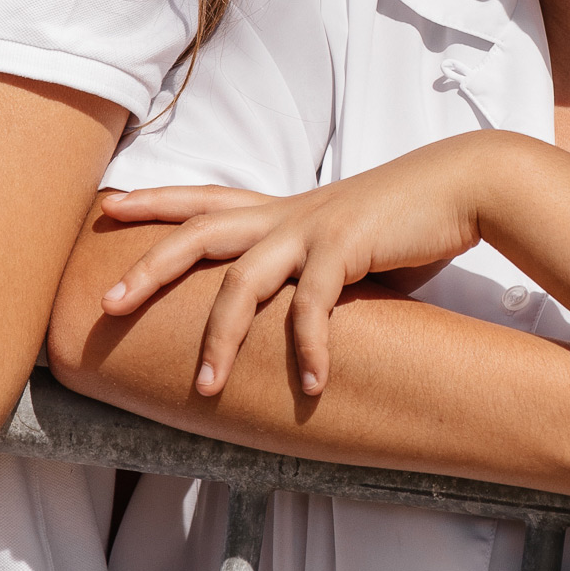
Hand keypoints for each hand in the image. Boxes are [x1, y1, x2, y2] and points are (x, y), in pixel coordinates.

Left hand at [102, 138, 494, 394]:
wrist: (462, 184)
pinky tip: (311, 386)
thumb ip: (311, 272)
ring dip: (221, 338)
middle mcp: (286, 216)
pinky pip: (314, 305)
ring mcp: (312, 229)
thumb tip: (296, 312)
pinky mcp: (347, 247)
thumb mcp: (345, 243)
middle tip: (108, 303)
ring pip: (242, 281)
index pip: (203, 200)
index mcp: (282, 212)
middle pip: (197, 234)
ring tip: (206, 386)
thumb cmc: (406, 220)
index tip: (107, 208)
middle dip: (149, 268)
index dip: (154, 202)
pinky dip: (310, 347)